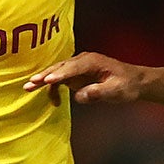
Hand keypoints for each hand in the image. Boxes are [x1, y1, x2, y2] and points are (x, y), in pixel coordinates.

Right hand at [26, 52, 147, 106]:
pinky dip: (54, 89)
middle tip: (30, 83)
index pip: (73, 67)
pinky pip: (61, 80)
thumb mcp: (117, 90)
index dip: (60, 74)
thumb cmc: (127, 84)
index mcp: (93, 61)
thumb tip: (79, 97)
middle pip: (60, 67)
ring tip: (29, 88)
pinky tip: (53, 101)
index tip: (47, 81)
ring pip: (57, 72)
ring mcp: (78, 67)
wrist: (134, 81)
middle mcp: (83, 61)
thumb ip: (98, 93)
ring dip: (43, 80)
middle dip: (44, 75)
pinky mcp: (76, 75)